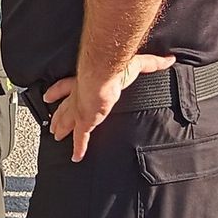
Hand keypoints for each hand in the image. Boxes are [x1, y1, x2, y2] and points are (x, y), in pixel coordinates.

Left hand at [44, 53, 177, 162]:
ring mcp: (79, 108)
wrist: (102, 74)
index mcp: (84, 81)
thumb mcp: (135, 64)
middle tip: (51, 123)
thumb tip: (169, 59)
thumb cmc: (113, 67)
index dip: (57, 91)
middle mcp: (78, 95)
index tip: (48, 95)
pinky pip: (80, 138)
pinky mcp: (84, 120)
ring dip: (61, 128)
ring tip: (56, 135)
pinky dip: (78, 148)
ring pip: (66, 121)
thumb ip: (152, 62)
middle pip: (63, 107)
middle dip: (57, 115)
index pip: (66, 86)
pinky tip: (75, 157)